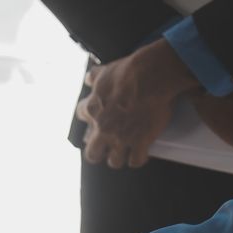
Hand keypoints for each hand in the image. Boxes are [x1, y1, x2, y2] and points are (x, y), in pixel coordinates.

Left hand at [76, 39, 198, 167]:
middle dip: (97, 152)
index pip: (81, 116)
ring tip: (124, 153)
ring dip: (118, 158)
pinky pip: (136, 161)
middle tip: (103, 149)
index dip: (88, 117)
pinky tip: (142, 154)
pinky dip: (139, 158)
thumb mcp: (106, 71)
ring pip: (114, 162)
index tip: (94, 117)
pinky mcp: (140, 142)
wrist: (150, 77)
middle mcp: (104, 128)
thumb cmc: (129, 71)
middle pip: (92, 153)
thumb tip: (89, 78)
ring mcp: (121, 138)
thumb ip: (95, 76)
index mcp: (93, 109)